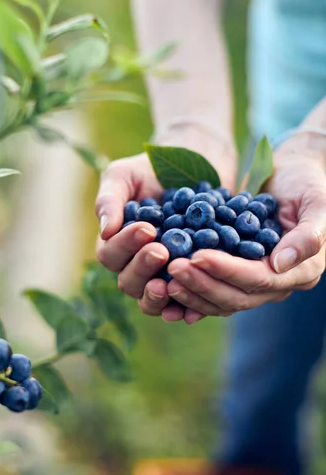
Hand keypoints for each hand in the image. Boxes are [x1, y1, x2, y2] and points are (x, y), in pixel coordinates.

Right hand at [95, 127, 236, 319]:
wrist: (195, 168)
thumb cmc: (151, 170)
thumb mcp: (124, 175)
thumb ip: (110, 200)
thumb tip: (105, 232)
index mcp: (115, 244)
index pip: (110, 254)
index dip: (125, 245)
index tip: (146, 228)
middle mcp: (135, 266)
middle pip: (129, 282)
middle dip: (143, 268)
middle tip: (161, 250)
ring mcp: (162, 278)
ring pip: (151, 300)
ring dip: (158, 295)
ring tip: (172, 280)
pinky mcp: (189, 283)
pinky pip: (184, 305)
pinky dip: (186, 309)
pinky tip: (194, 306)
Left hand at [163, 142, 325, 324]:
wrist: (295, 175)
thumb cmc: (309, 183)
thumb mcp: (317, 202)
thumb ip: (307, 235)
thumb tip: (280, 264)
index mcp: (302, 271)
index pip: (259, 279)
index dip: (227, 270)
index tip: (197, 256)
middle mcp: (279, 283)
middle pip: (236, 296)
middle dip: (202, 284)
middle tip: (173, 268)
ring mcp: (257, 282)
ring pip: (221, 299)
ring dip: (192, 291)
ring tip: (163, 279)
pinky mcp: (239, 274)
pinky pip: (213, 289)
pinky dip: (191, 290)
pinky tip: (165, 285)